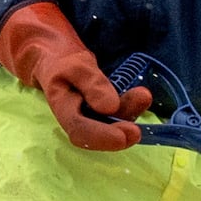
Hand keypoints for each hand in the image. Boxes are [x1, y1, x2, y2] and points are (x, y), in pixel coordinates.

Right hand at [0, 1, 154, 153]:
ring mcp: (89, 121)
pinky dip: (130, 110)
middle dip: (117, 135)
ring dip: (128, 118)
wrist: (58, 63)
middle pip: (95, 136)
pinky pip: (117, 119)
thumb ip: (92, 84)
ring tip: (142, 97)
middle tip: (137, 131)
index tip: (122, 136)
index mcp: (61, 106)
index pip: (78, 129)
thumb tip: (110, 108)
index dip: (100, 136)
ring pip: (109, 127)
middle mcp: (74, 120)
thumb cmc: (64, 64)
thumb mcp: (76, 65)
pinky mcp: (102, 117)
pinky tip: (140, 97)